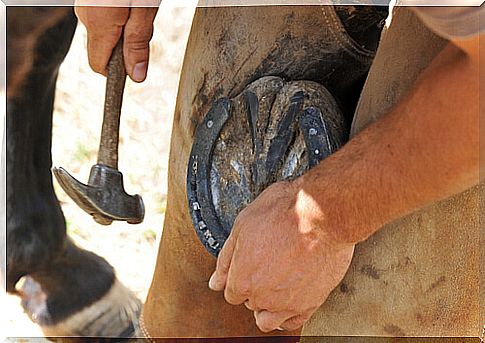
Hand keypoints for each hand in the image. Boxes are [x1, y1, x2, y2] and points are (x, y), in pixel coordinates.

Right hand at [75, 1, 158, 81]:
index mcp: (98, 24)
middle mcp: (85, 17)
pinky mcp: (89, 0)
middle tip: (144, 22)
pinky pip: (102, 18)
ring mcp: (84, 6)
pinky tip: (131, 2)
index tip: (137, 63)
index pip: (99, 66)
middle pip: (104, 50)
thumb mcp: (143, 10)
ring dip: (124, 28)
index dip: (119, 70)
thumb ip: (137, 43)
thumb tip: (136, 75)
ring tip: (138, 7)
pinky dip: (119, 15)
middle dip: (127, 45)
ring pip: (105, 33)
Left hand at [208, 180, 354, 331]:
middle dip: (253, 287)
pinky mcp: (310, 303)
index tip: (248, 267)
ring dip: (266, 307)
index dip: (238, 277)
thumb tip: (215, 281)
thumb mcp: (243, 224)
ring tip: (275, 288)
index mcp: (242, 278)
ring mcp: (286, 303)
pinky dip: (287, 316)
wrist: (321, 214)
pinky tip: (289, 301)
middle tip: (267, 266)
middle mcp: (261, 295)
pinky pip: (293, 323)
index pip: (231, 292)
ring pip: (267, 320)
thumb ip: (226, 258)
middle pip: (249, 302)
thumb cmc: (284, 211)